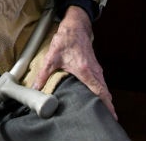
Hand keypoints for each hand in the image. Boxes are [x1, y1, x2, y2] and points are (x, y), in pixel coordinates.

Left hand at [31, 5, 116, 119]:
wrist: (75, 26)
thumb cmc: (65, 40)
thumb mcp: (51, 57)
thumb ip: (43, 74)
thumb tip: (35, 87)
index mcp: (85, 70)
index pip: (99, 91)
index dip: (105, 104)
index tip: (110, 115)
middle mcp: (94, 70)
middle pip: (105, 91)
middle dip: (107, 105)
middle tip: (108, 118)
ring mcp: (96, 68)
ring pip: (104, 86)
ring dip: (105, 98)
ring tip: (104, 111)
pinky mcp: (95, 66)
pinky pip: (101, 81)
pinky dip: (102, 90)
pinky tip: (98, 96)